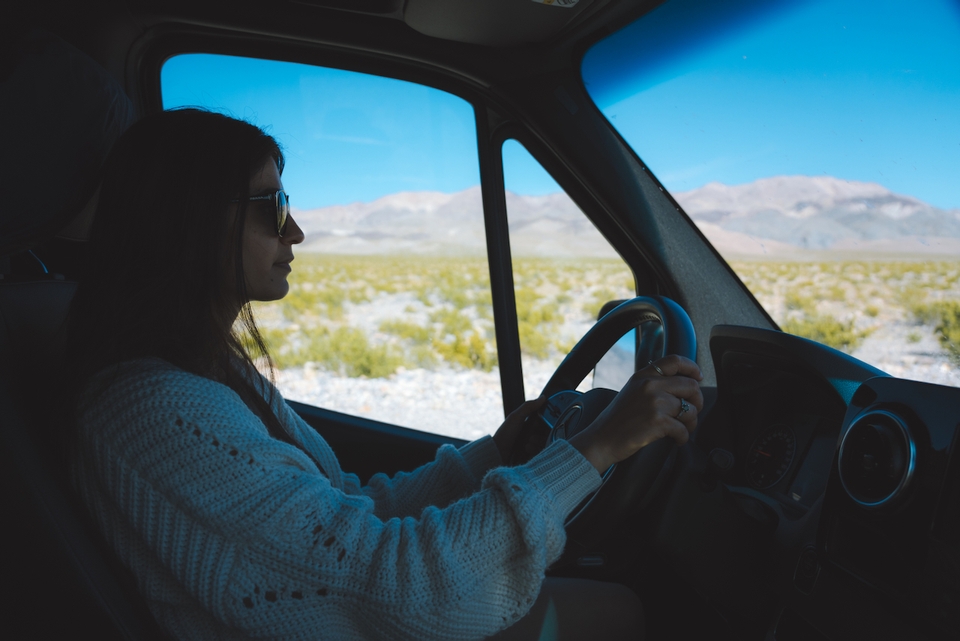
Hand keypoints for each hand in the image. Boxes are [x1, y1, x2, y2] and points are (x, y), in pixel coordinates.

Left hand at [493, 395, 547, 462]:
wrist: (497, 453)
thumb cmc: (505, 434)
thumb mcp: (516, 417)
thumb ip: (528, 407)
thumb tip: (543, 397)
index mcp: (529, 423)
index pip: (545, 420)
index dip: (548, 421)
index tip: (547, 422)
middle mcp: (533, 432)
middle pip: (547, 432)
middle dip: (542, 434)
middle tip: (532, 435)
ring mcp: (533, 444)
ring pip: (545, 442)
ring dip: (537, 442)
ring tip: (527, 443)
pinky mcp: (534, 454)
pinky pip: (542, 452)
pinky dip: (535, 450)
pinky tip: (526, 450)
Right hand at [569, 355, 702, 473]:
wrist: (601, 439)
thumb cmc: (618, 420)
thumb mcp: (633, 391)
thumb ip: (654, 384)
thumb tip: (684, 385)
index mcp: (643, 376)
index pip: (674, 361)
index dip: (692, 368)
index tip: (698, 377)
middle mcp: (650, 385)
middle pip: (691, 386)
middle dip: (697, 402)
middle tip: (690, 413)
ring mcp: (654, 403)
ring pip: (691, 409)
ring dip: (691, 423)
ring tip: (682, 429)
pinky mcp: (658, 421)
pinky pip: (684, 429)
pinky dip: (683, 438)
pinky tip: (676, 440)